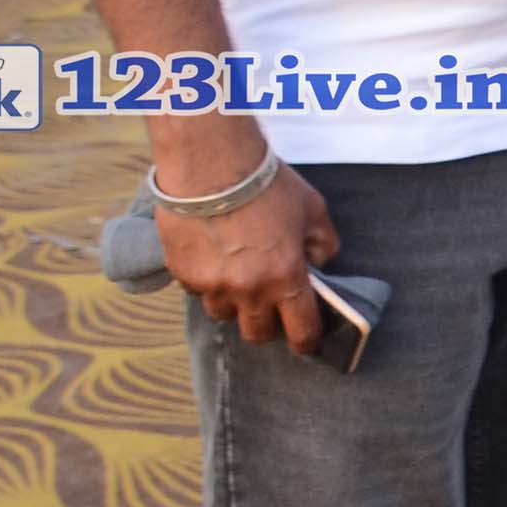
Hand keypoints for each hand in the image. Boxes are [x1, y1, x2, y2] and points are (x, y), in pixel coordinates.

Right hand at [154, 119, 341, 355]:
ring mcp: (211, 285)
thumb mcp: (314, 211)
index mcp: (285, 279)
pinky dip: (207, 281)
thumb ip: (323, 245)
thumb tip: (318, 265)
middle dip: (267, 326)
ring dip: (234, 302)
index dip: (306, 341)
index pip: (300, 330)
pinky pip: (197, 290)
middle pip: (256, 333)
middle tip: (271, 309)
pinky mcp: (182, 273)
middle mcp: (247, 290)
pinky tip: (213, 254)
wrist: (211, 165)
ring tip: (239, 274)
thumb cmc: (268, 185)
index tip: (306, 342)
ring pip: (223, 312)